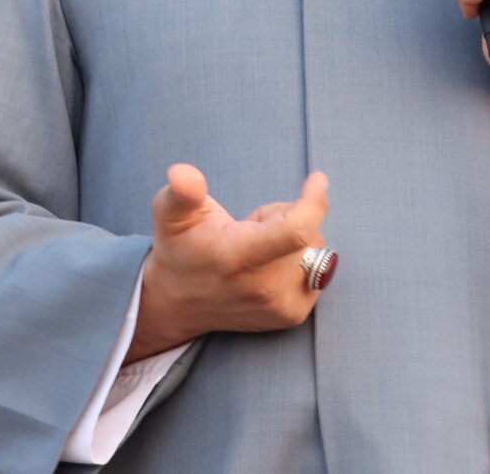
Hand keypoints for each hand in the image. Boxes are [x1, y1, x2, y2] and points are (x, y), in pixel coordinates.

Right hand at [126, 164, 328, 361]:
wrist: (177, 303)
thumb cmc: (179, 248)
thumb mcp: (170, 213)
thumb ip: (182, 191)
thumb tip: (181, 173)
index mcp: (238, 256)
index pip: (296, 230)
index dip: (314, 202)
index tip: (317, 179)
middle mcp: (263, 287)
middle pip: (307, 234)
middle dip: (287, 217)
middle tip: (250, 228)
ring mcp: (280, 305)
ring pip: (315, 251)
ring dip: (294, 241)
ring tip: (257, 250)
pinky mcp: (291, 314)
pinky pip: (319, 272)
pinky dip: (300, 261)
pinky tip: (269, 268)